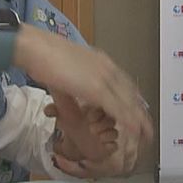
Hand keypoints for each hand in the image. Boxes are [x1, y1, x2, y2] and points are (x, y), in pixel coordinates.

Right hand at [16, 28, 152, 162]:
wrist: (36, 48)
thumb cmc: (43, 58)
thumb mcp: (64, 78)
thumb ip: (73, 93)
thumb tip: (75, 110)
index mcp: (100, 62)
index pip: (123, 83)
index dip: (131, 99)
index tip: (136, 110)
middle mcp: (107, 68)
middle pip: (131, 94)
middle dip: (140, 112)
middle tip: (147, 126)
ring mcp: (104, 78)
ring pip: (129, 103)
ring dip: (139, 120)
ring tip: (147, 135)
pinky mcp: (98, 89)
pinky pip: (119, 109)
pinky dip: (129, 121)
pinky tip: (135, 131)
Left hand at [44, 90, 119, 162]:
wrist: (78, 143)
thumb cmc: (74, 126)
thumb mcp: (64, 118)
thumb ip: (56, 111)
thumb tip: (47, 110)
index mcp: (95, 112)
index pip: (103, 108)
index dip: (96, 112)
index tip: (88, 117)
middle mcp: (104, 122)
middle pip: (111, 119)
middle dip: (102, 123)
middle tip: (91, 126)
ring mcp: (107, 134)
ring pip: (114, 132)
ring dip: (106, 133)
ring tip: (94, 134)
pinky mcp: (109, 146)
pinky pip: (114, 145)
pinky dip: (109, 145)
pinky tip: (100, 143)